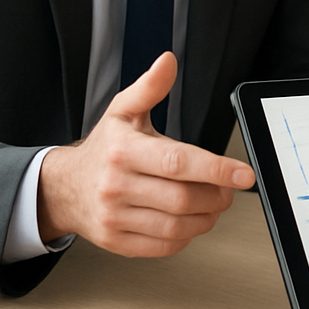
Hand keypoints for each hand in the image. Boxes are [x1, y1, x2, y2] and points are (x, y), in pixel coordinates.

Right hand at [37, 52, 255, 256]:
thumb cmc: (104, 148)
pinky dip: (186, 236)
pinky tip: (192, 220)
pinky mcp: (116, 241)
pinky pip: (162, 246)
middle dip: (217, 195)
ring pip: (175, 226)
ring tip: (215, 203)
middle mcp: (116, 185)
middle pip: (182, 198)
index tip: (244, 174)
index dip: (216, 169)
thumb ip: (150, 87)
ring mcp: (114, 216)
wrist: (64, 188)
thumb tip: (167, 61)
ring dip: (206, 217)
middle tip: (230, 189)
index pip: (178, 162)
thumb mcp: (123, 111)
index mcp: (124, 151)